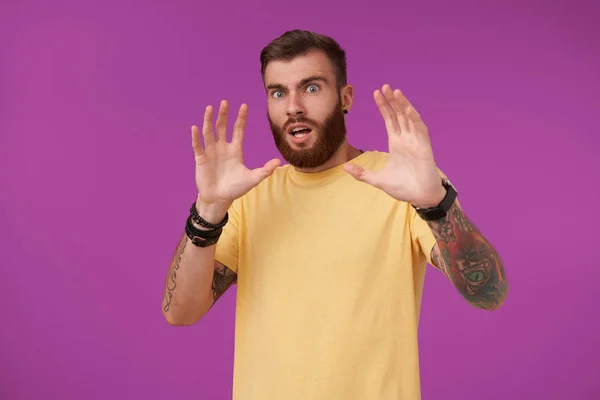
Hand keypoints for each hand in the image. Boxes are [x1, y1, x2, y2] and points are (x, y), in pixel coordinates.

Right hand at [192, 100, 280, 211]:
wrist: (219, 199)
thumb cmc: (235, 189)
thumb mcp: (252, 179)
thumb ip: (265, 170)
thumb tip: (279, 161)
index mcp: (235, 150)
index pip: (238, 130)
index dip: (241, 118)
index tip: (244, 105)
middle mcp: (222, 148)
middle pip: (222, 127)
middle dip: (224, 115)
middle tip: (225, 102)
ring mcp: (211, 152)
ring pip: (209, 132)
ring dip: (209, 120)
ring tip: (210, 108)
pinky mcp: (201, 159)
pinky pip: (198, 146)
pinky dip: (196, 137)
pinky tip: (195, 128)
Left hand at [344, 84, 444, 207]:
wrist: (420, 197)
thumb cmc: (403, 188)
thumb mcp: (378, 180)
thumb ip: (362, 174)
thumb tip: (345, 167)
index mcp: (396, 144)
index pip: (389, 120)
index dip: (384, 106)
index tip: (376, 93)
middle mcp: (406, 139)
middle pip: (398, 115)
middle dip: (392, 101)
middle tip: (384, 86)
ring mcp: (416, 142)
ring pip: (409, 118)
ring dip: (403, 105)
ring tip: (396, 91)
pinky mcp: (425, 147)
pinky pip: (420, 129)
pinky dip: (414, 118)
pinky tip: (408, 108)